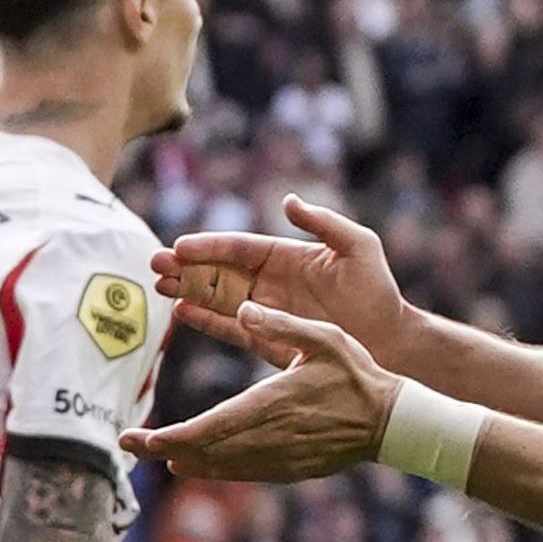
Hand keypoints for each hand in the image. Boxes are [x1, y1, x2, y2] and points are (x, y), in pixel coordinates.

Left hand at [122, 307, 403, 486]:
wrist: (391, 422)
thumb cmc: (358, 375)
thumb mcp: (324, 337)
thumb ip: (281, 323)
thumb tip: (243, 306)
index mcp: (271, 403)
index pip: (209, 427)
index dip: (170, 438)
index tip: (139, 439)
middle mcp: (269, 436)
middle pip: (205, 451)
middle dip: (162, 449)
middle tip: (126, 447)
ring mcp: (279, 457)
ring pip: (221, 466)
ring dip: (185, 461)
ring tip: (154, 455)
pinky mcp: (289, 468)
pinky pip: (243, 472)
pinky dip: (214, 469)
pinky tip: (194, 465)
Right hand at [152, 195, 408, 362]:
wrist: (388, 340)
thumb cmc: (378, 291)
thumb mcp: (358, 247)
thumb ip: (324, 223)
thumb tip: (288, 201)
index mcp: (285, 256)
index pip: (238, 248)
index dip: (208, 246)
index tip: (180, 245)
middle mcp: (269, 281)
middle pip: (218, 271)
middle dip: (185, 266)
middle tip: (154, 263)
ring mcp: (264, 310)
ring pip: (216, 297)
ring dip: (187, 290)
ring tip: (159, 285)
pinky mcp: (265, 338)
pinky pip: (229, 328)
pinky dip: (205, 320)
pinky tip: (182, 312)